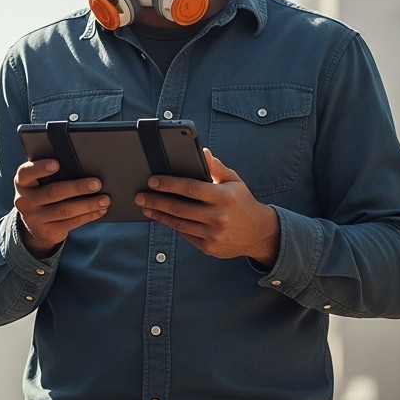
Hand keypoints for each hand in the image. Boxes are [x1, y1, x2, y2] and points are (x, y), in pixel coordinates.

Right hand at [14, 159, 109, 254]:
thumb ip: (52, 175)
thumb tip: (82, 167)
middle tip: (97, 183)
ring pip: (65, 210)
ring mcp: (34, 219)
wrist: (35, 224)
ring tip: (105, 199)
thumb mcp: (40, 183)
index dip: (40, 168)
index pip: (26, 173)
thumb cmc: (44, 192)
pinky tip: (100, 210)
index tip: (57, 164)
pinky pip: (71, 223)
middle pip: (53, 192)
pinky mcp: (46, 232)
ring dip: (88, 204)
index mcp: (22, 183)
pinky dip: (88, 216)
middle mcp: (24, 201)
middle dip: (77, 188)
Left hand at [134, 148, 279, 265]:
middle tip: (140, 195)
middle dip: (156, 201)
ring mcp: (213, 235)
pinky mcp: (209, 248)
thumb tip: (202, 152)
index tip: (152, 181)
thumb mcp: (234, 181)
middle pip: (180, 208)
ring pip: (179, 223)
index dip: (169, 184)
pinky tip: (160, 217)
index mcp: (224, 197)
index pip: (191, 188)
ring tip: (145, 206)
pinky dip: (171, 225)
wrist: (259, 233)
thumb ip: (216, 167)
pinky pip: (185, 235)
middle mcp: (219, 217)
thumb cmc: (242, 202)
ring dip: (159, 214)